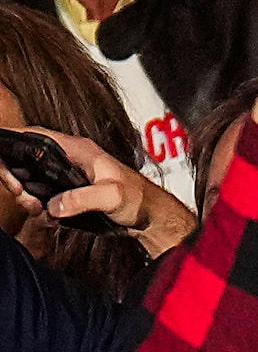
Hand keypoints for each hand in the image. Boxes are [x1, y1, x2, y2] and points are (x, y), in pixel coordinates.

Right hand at [30, 129, 196, 253]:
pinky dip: (41, 208)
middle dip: (20, 179)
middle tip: (26, 198)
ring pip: (34, 180)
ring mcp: (70, 175)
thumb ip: (83, 198)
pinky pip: (44, 196)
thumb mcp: (112, 196)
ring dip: (30, 197)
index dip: (18, 144)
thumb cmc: (139, 198)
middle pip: (28, 159)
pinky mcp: (70, 192)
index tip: (9, 164)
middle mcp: (72, 159)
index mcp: (81, 150)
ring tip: (39, 210)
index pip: (38, 135)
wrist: (149, 216)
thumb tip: (55, 204)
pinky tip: (50, 217)